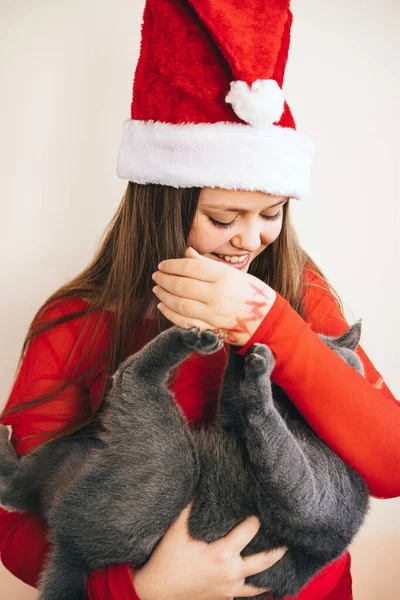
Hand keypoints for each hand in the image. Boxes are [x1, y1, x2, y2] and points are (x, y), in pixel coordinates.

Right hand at [131, 502, 286, 599]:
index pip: (249, 532)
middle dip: (278, 550)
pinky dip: (256, 588)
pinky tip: (263, 583)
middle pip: (264, 561)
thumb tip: (197, 484)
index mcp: (222, 554)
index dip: (256, 519)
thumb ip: (189, 507)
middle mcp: (231, 573)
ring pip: (259, 584)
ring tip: (283, 563)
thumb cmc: (166, 559)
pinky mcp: (224, 598)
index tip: (261, 509)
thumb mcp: (176, 531)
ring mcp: (229, 589)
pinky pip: (245, 594)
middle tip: (289, 539)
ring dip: (270, 573)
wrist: (155, 592)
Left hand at [151, 247, 276, 345]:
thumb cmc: (249, 291)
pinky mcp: (211, 327)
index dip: (172, 265)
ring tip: (157, 289)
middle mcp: (218, 293)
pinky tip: (163, 306)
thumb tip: (187, 252)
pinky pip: (185, 321)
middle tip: (156, 276)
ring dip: (164, 296)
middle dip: (165, 280)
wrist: (266, 318)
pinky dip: (170, 314)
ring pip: (180, 304)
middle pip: (182, 285)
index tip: (162, 265)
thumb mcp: (233, 272)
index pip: (190, 267)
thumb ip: (207, 264)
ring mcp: (214, 313)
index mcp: (224, 275)